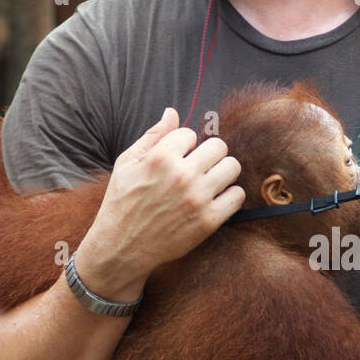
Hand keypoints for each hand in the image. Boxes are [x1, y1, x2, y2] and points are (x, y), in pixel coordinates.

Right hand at [77, 108, 244, 292]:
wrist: (122, 247)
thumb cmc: (122, 203)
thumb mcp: (127, 164)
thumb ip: (152, 136)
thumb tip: (172, 112)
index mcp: (160, 158)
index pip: (190, 133)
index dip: (184, 145)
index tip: (177, 158)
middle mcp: (181, 176)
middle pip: (219, 146)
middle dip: (209, 154)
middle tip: (199, 167)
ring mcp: (197, 199)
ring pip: (232, 167)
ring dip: (222, 172)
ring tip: (209, 181)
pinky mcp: (208, 221)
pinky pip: (237, 196)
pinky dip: (230, 196)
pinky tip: (215, 199)